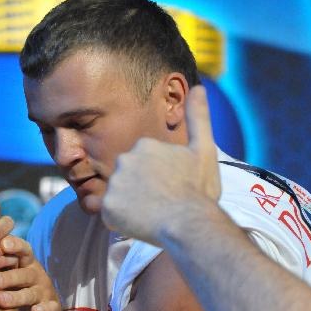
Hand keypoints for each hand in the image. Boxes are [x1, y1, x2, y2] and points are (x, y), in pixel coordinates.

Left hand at [0, 235, 60, 310]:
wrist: (39, 309)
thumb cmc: (12, 284)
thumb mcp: (4, 268)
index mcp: (24, 260)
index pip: (20, 247)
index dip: (9, 243)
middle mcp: (34, 273)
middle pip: (22, 270)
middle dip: (6, 271)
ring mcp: (44, 291)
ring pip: (31, 292)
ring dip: (16, 295)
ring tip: (0, 300)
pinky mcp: (52, 308)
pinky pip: (49, 308)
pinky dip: (43, 310)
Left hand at [101, 85, 220, 243]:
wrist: (188, 222)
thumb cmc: (198, 189)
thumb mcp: (203, 150)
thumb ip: (199, 118)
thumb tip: (200, 87)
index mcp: (144, 145)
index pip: (144, 164)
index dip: (158, 179)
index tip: (172, 188)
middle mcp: (125, 160)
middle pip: (129, 179)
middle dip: (142, 191)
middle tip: (162, 203)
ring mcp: (114, 183)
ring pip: (120, 196)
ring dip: (132, 206)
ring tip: (153, 213)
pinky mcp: (107, 207)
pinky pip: (111, 215)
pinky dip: (123, 221)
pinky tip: (141, 223)